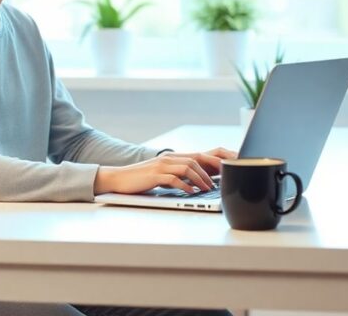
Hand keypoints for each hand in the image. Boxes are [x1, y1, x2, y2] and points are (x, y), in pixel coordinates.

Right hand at [93, 147, 237, 194]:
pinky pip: (174, 179)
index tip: (229, 168)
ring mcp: (162, 165)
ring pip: (188, 167)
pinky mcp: (155, 175)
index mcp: (173, 157)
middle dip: (213, 167)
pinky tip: (191, 192)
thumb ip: (178, 175)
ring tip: (207, 189)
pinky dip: (185, 186)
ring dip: (201, 179)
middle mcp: (169, 158)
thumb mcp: (163, 175)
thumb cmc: (142, 179)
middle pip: (197, 158)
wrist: (118, 178)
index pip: (200, 154)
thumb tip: (198, 183)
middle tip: (225, 178)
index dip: (216, 159)